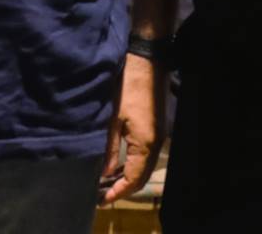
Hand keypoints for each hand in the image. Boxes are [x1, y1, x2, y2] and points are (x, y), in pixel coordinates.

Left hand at [99, 53, 164, 203]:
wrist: (147, 62)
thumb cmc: (127, 87)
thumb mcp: (113, 119)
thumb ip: (110, 148)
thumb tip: (105, 172)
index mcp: (145, 143)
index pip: (133, 179)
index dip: (118, 192)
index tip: (102, 199)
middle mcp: (156, 144)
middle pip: (142, 177)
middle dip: (124, 188)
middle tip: (103, 194)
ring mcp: (159, 136)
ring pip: (146, 167)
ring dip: (130, 177)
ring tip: (109, 182)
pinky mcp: (158, 129)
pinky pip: (147, 156)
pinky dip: (135, 165)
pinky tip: (121, 164)